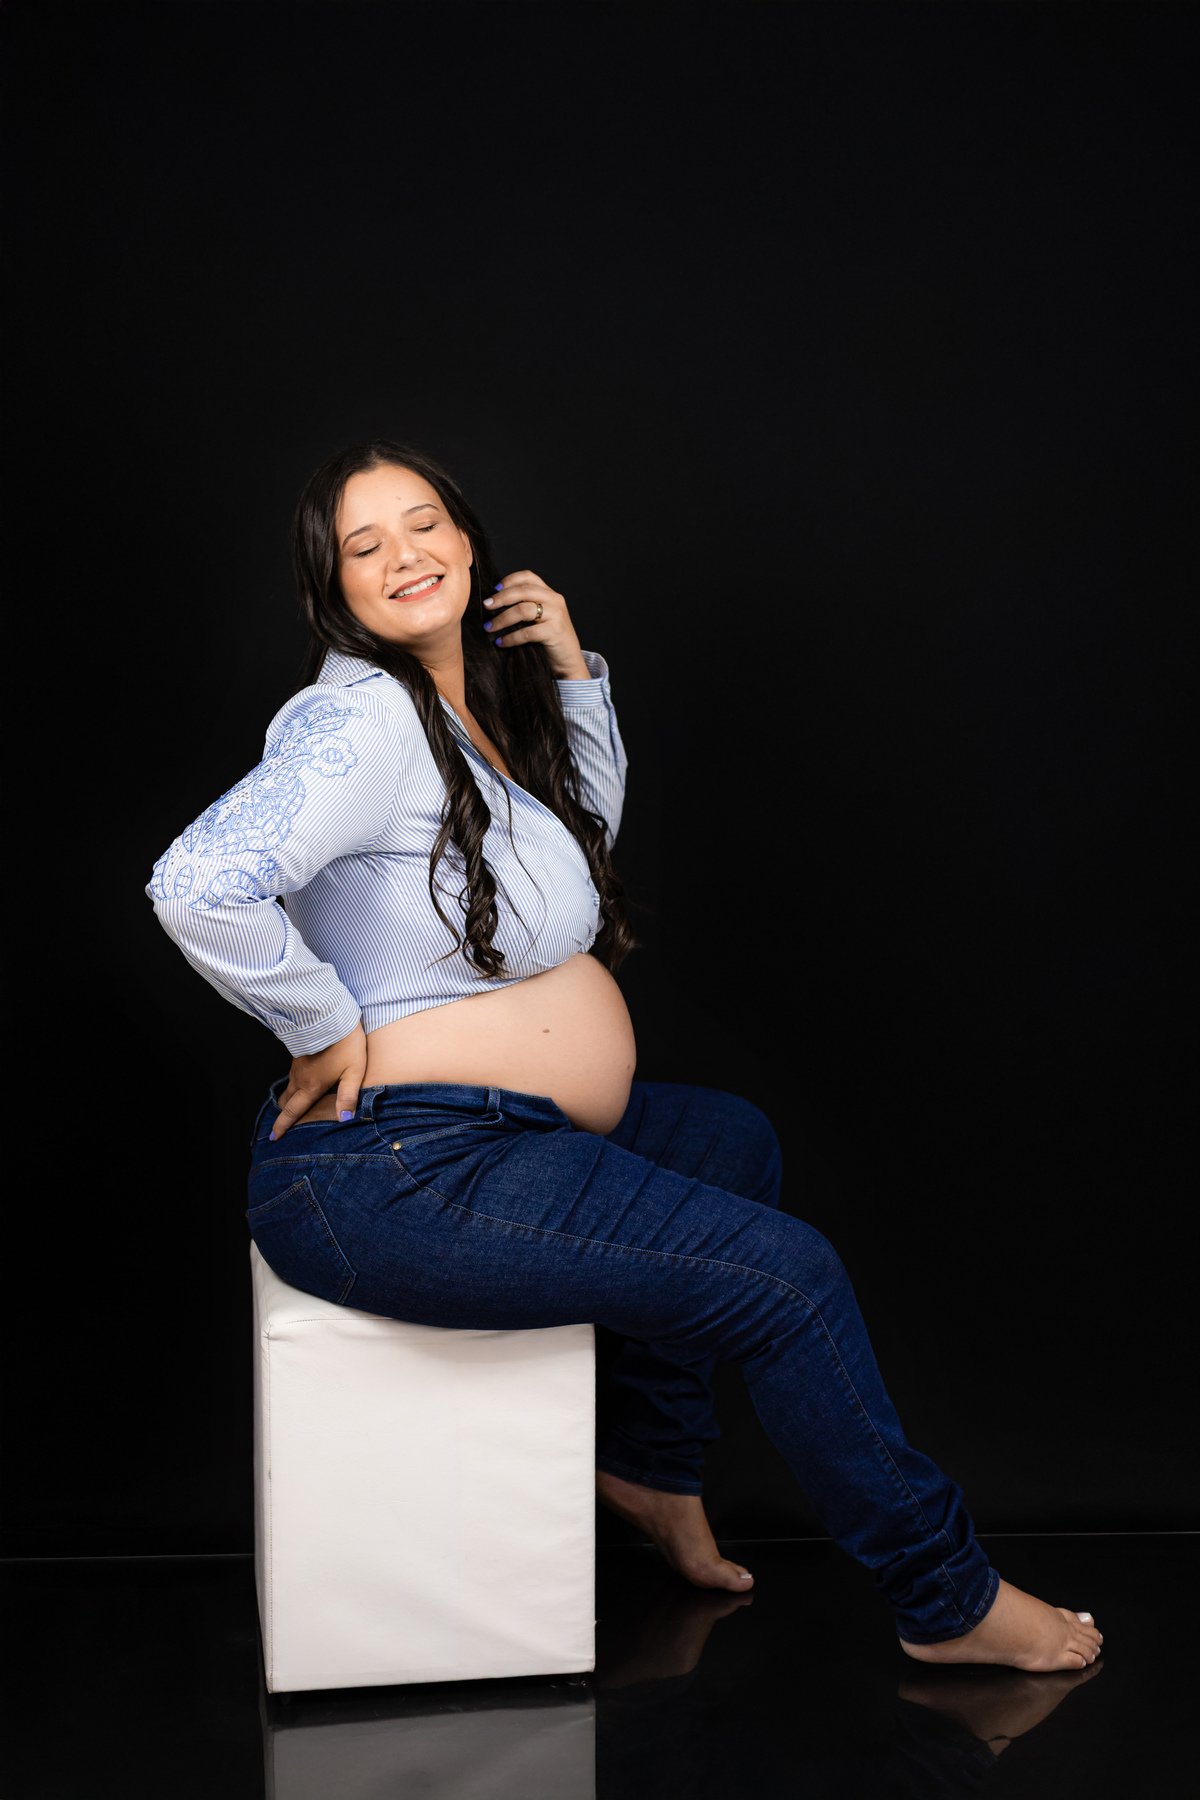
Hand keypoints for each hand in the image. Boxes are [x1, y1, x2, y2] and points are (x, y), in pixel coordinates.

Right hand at [270, 1022, 366, 1139]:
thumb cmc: (345, 1044)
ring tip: (287, 1110)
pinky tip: (299, 1087)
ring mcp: (297, 1066)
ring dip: (285, 1101)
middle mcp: (300, 1078)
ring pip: (288, 1088)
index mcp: (311, 1086)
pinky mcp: (299, 1056)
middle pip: (286, 1102)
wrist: (332, 1015)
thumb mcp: (353, 1071)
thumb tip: (344, 1118)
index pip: (293, 1111)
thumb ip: (348, 1096)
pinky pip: (292, 1077)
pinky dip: (291, 1087)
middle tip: (278, 1127)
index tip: (274, 1137)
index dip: (283, 1125)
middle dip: (282, 1115)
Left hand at [483, 570, 589, 679]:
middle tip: (486, 606)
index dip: (510, 580)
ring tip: (489, 627)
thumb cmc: (549, 640)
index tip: (494, 589)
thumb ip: (526, 606)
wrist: (568, 661)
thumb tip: (493, 604)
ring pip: (523, 610)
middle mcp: (555, 600)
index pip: (529, 577)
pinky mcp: (554, 631)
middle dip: (501, 598)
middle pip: (523, 591)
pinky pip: (526, 632)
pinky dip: (510, 638)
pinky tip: (501, 642)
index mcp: (550, 594)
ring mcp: (556, 615)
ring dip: (502, 619)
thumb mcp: (540, 618)